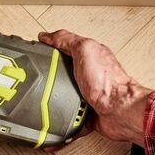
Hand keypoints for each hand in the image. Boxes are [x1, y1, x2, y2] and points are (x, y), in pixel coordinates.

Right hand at [39, 30, 152, 144]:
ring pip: (63, 95)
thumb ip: (67, 40)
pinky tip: (54, 117)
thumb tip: (48, 36)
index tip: (37, 51)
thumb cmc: (107, 82)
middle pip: (62, 73)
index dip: (50, 48)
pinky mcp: (85, 113)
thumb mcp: (84, 50)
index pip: (65, 48)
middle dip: (49, 77)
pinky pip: (69, 117)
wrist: (118, 111)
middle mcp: (88, 75)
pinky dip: (62, 119)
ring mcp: (87, 94)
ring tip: (44, 99)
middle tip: (38, 78)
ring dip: (54, 99)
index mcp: (89, 56)